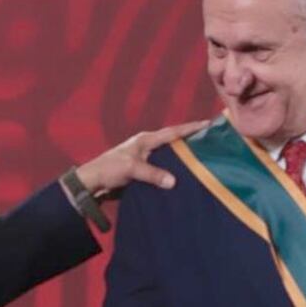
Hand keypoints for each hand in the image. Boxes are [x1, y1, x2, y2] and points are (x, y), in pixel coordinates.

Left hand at [75, 120, 209, 196]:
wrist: (93, 183)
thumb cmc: (109, 169)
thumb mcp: (131, 169)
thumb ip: (152, 173)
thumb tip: (173, 181)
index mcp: (146, 140)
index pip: (173, 132)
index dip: (190, 128)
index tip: (208, 123)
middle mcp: (148, 147)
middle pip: (174, 143)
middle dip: (192, 141)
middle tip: (212, 142)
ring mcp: (146, 160)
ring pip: (170, 157)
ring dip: (184, 159)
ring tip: (204, 161)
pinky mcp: (144, 172)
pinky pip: (164, 170)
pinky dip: (174, 172)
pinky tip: (185, 178)